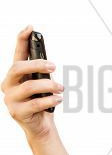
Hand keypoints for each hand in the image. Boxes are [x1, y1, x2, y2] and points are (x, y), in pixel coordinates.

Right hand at [0, 25, 63, 139]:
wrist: (40, 126)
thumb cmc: (42, 102)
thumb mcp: (42, 84)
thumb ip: (41, 72)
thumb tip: (48, 62)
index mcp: (15, 75)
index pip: (17, 54)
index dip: (21, 39)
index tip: (30, 28)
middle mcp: (9, 85)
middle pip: (18, 67)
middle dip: (37, 64)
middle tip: (54, 67)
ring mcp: (10, 99)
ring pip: (29, 86)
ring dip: (49, 85)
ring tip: (61, 88)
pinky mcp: (17, 112)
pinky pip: (35, 103)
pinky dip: (50, 100)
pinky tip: (58, 99)